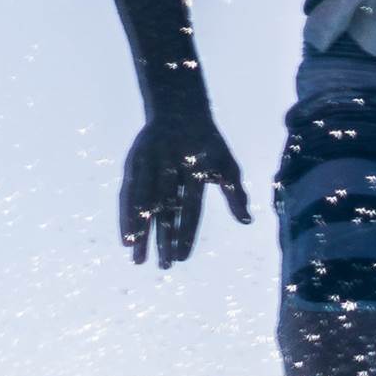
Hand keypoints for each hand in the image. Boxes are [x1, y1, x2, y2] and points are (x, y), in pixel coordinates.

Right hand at [119, 100, 248, 266]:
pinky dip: (127, 215)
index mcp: (196, 169)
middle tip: (163, 267)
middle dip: (163, 238)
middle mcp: (171, 167)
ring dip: (140, 230)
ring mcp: (151, 164)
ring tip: (137, 256)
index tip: (181, 257)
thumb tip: (248, 221)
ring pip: (144, 201)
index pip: (191, 208)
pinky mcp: (136, 162)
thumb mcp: (226, 164)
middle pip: (166, 209)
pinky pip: (129, 193)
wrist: (181, 109)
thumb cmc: (209, 143)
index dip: (186, 233)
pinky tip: (127, 236)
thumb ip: (235, 193)